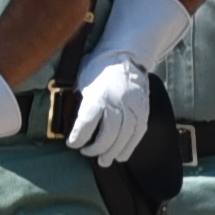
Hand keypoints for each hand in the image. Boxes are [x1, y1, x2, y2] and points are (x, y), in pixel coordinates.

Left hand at [61, 0, 193, 165]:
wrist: (126, 53)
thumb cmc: (98, 67)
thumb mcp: (82, 80)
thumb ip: (78, 102)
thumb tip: (71, 123)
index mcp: (98, 94)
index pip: (87, 123)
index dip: (79, 137)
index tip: (72, 145)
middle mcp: (117, 101)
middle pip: (108, 133)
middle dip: (97, 148)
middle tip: (89, 154)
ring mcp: (133, 105)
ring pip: (125, 136)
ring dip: (114, 151)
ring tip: (105, 161)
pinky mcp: (143, 108)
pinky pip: (138, 132)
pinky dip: (130, 146)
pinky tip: (122, 155)